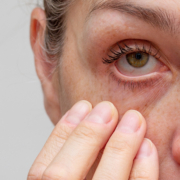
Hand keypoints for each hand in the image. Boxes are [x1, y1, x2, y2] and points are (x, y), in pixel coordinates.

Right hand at [27, 101, 158, 179]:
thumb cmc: (81, 178)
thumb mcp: (67, 174)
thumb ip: (69, 161)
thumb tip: (84, 119)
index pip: (42, 171)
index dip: (62, 132)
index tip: (83, 106)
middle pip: (61, 177)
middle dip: (86, 135)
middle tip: (107, 108)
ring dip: (118, 148)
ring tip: (133, 119)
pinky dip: (141, 175)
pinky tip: (148, 148)